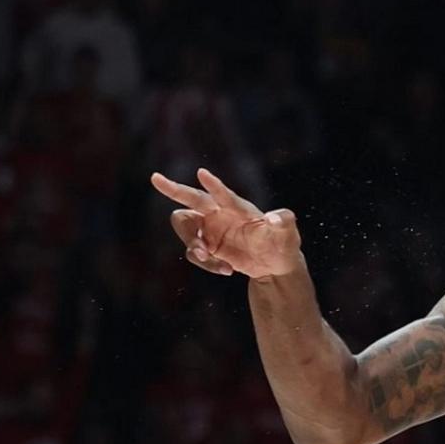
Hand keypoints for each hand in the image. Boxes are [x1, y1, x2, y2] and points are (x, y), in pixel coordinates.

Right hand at [151, 168, 302, 279]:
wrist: (274, 264)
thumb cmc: (283, 243)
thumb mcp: (289, 234)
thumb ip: (285, 222)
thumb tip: (279, 217)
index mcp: (238, 207)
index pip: (222, 194)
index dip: (213, 185)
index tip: (202, 173)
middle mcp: (220, 213)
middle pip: (191, 198)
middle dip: (173, 188)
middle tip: (155, 179)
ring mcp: (210, 229)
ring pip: (186, 229)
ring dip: (192, 243)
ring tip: (207, 256)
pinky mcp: (207, 246)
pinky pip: (194, 252)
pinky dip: (206, 263)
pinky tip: (228, 270)